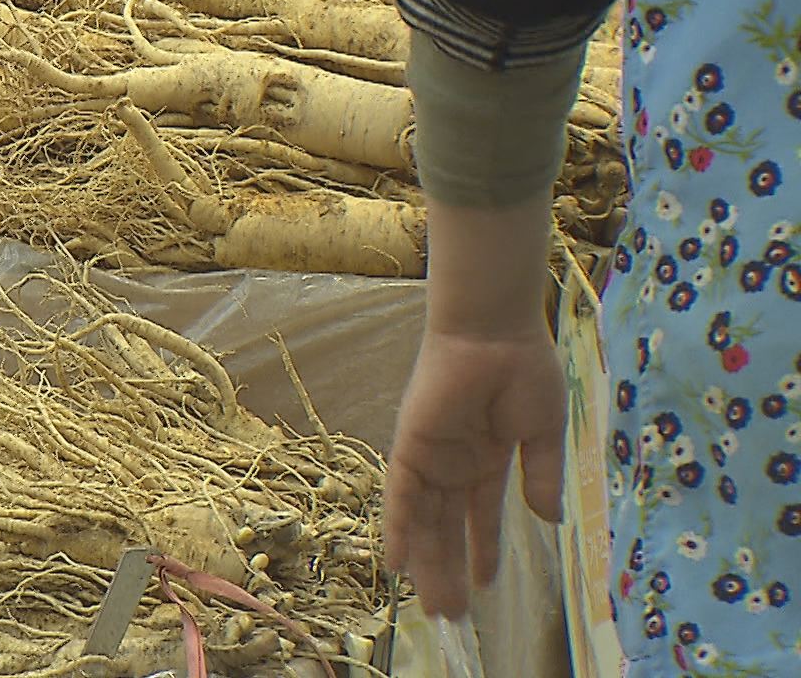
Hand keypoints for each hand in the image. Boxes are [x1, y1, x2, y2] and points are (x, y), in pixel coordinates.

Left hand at [384, 329, 565, 618]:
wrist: (495, 332)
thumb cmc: (523, 369)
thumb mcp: (543, 432)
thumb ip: (542, 476)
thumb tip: (550, 520)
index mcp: (486, 458)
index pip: (479, 515)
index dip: (481, 550)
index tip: (484, 584)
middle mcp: (453, 462)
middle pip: (447, 527)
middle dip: (449, 569)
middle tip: (452, 614)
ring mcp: (431, 456)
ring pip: (425, 521)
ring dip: (428, 563)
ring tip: (435, 606)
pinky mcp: (411, 445)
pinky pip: (401, 494)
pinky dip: (398, 528)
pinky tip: (396, 562)